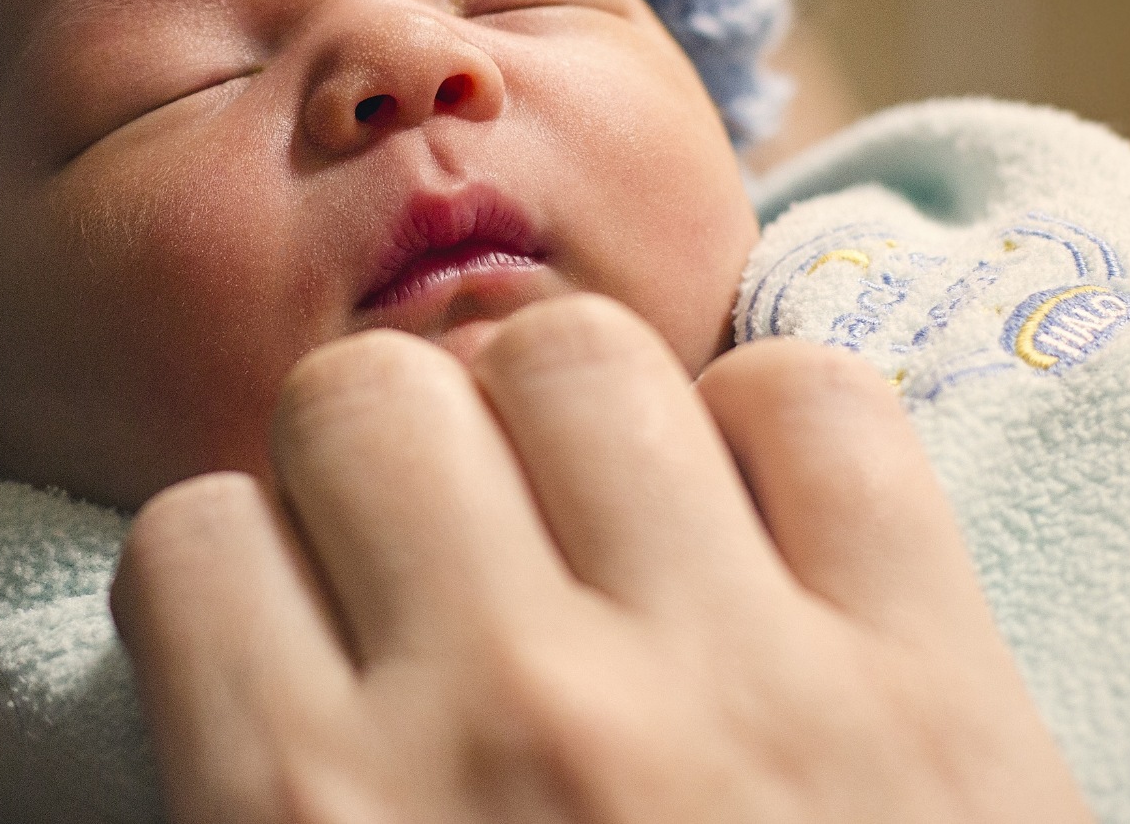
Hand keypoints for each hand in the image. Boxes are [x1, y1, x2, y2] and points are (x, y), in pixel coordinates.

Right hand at [111, 294, 1091, 821]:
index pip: (193, 539)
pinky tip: (756, 535)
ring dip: (555, 421)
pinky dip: (773, 437)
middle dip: (379, 464)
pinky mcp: (936, 682)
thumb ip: (244, 820)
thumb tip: (232, 702)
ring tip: (594, 524)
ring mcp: (733, 684)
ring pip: (570, 353)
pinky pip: (816, 404)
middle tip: (440, 557)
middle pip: (365, 397)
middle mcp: (503, 722)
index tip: (302, 628)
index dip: (241, 577)